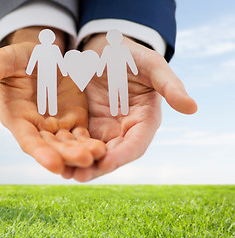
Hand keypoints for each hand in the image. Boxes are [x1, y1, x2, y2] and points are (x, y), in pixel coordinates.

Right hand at [0, 27, 105, 175]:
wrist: (44, 56)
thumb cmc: (20, 58)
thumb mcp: (4, 61)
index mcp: (17, 118)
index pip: (27, 140)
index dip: (39, 152)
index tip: (53, 164)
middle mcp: (37, 128)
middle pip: (51, 147)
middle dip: (67, 155)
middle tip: (84, 161)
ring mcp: (56, 126)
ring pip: (69, 145)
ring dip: (82, 152)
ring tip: (98, 155)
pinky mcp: (74, 121)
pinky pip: (83, 136)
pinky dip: (91, 142)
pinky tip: (103, 147)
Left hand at [63, 34, 197, 181]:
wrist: (105, 50)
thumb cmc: (131, 56)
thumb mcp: (152, 65)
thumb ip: (170, 85)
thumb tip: (192, 108)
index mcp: (144, 120)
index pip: (136, 144)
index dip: (123, 155)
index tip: (107, 163)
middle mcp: (124, 130)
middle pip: (112, 154)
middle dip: (96, 166)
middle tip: (78, 176)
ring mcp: (104, 129)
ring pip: (93, 152)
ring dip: (79, 163)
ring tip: (62, 172)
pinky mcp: (87, 124)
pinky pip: (77, 140)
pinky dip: (68, 149)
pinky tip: (54, 155)